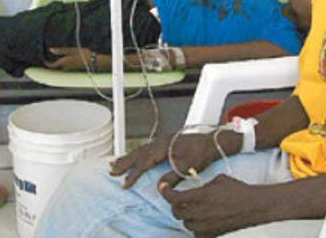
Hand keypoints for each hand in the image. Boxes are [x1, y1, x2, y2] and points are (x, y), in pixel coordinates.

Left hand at [45, 47, 107, 71]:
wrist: (95, 61)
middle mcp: (67, 67)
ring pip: (61, 68)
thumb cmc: (84, 55)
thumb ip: (61, 50)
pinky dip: (64, 65)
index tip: (44, 61)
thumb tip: (51, 50)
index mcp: (64, 62)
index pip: (52, 65)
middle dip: (52, 65)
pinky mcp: (75, 68)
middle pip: (57, 68)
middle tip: (49, 61)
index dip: (47, 64)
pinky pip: (67, 67)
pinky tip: (66, 61)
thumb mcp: (72, 50)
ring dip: (58, 65)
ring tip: (56, 60)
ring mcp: (71, 68)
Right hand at [110, 130, 238, 189]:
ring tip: (115, 163)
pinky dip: (137, 152)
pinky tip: (133, 156)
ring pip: (141, 148)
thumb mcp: (188, 167)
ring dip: (128, 157)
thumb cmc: (203, 153)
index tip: (125, 184)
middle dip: (124, 162)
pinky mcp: (166, 140)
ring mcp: (163, 139)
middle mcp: (161, 140)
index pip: (145, 162)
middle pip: (138, 152)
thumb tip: (158, 186)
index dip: (133, 174)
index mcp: (165, 146)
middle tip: (111, 171)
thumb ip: (172, 176)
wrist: (213, 141)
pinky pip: (147, 146)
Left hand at [160, 174, 271, 236]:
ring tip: (193, 209)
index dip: (165, 191)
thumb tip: (194, 187)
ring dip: (186, 216)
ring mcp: (206, 225)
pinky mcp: (213, 234)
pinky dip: (196, 227)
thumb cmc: (237, 189)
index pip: (173, 197)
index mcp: (200, 196)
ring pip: (185, 224)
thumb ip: (202, 185)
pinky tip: (201, 220)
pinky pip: (196, 234)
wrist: (253, 205)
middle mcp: (200, 212)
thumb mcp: (217, 180)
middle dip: (176, 205)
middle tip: (180, 199)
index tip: (163, 187)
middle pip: (176, 212)